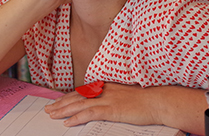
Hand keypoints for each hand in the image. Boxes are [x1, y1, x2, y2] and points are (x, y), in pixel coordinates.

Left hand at [44, 83, 159, 126]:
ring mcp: (108, 99)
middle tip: (48, 108)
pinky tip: (68, 122)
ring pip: (79, 104)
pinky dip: (77, 117)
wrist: (159, 100)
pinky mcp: (112, 109)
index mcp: (108, 86)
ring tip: (52, 115)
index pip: (83, 91)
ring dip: (64, 110)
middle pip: (77, 96)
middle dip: (61, 103)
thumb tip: (105, 105)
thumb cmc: (148, 99)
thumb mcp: (127, 96)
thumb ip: (114, 98)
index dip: (69, 97)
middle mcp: (105, 91)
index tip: (58, 101)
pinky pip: (90, 113)